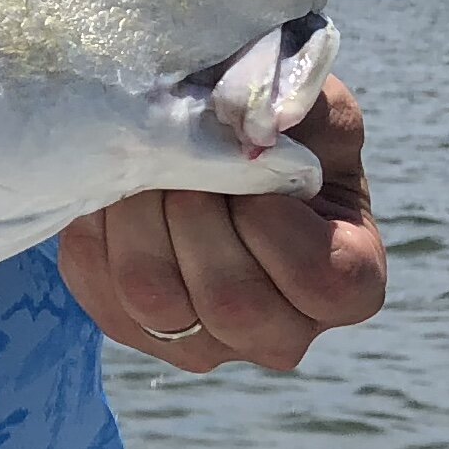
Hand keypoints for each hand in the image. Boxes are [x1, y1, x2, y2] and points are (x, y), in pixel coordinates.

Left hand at [55, 77, 384, 373]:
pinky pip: (102, 291)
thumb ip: (295, 104)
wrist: (202, 144)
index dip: (278, 226)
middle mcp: (282, 332)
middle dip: (196, 214)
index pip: (324, 283)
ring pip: (157, 301)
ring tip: (147, 167)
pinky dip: (100, 231)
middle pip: (231, 303)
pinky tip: (116, 192)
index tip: (250, 175)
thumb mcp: (308, 106)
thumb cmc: (278, 131)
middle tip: (183, 155)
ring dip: (140, 217)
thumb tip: (259, 121)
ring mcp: (207, 343)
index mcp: (347, 282)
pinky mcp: (135, 330)